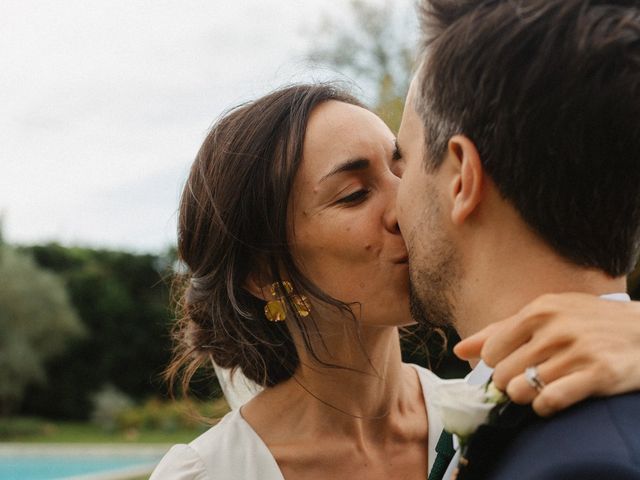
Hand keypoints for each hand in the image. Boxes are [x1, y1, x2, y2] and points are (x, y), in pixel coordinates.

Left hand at [454, 293, 639, 416]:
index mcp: (539, 310)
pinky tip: (553, 399)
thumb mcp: (546, 314)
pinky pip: (550, 401)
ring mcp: (577, 351)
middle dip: (510, 384)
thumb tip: (459, 350)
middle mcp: (555, 328)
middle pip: (503, 374)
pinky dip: (545, 407)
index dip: (497, 365)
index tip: (512, 365)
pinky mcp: (598, 375)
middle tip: (528, 379)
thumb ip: (500, 331)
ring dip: (528, 396)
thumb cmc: (588, 321)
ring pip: (523, 390)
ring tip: (541, 388)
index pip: (490, 351)